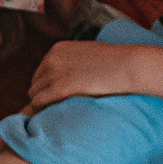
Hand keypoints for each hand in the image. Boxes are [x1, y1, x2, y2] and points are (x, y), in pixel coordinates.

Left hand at [26, 38, 147, 112]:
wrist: (128, 65)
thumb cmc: (116, 63)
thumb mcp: (88, 54)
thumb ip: (75, 62)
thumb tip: (70, 76)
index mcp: (57, 49)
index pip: (42, 70)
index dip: (48, 84)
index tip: (56, 94)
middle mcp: (51, 59)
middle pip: (36, 81)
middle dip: (44, 93)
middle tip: (54, 105)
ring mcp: (54, 72)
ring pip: (35, 92)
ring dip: (43, 102)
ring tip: (53, 111)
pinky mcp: (60, 87)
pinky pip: (39, 101)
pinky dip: (41, 108)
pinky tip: (49, 114)